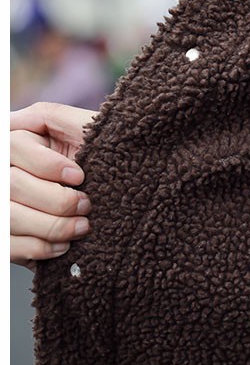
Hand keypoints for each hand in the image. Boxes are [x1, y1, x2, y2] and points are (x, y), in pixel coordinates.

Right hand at [10, 102, 97, 270]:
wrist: (123, 195)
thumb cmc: (102, 157)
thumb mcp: (85, 130)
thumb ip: (53, 116)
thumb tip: (19, 118)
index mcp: (15, 141)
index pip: (12, 147)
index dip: (46, 164)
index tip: (80, 176)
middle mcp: (3, 172)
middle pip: (10, 185)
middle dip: (56, 200)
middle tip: (86, 205)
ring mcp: (2, 207)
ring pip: (9, 216)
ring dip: (52, 226)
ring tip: (83, 226)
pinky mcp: (6, 237)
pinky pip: (8, 246)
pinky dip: (40, 248)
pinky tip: (65, 245)